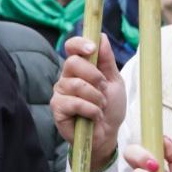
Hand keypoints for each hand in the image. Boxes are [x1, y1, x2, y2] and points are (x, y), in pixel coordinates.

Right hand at [50, 34, 125, 169]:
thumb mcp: (114, 82)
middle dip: (94, 76)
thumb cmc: (110, 109)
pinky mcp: (57, 109)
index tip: (92, 48)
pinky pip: (73, 102)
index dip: (79, 44)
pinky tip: (94, 116)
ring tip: (100, 106)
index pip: (71, 47)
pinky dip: (90, 109)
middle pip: (72, 63)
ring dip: (96, 97)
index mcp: (79, 68)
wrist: (108, 135)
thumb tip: (101, 36)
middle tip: (103, 89)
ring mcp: (60, 93)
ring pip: (76, 84)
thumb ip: (107, 60)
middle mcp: (66, 77)